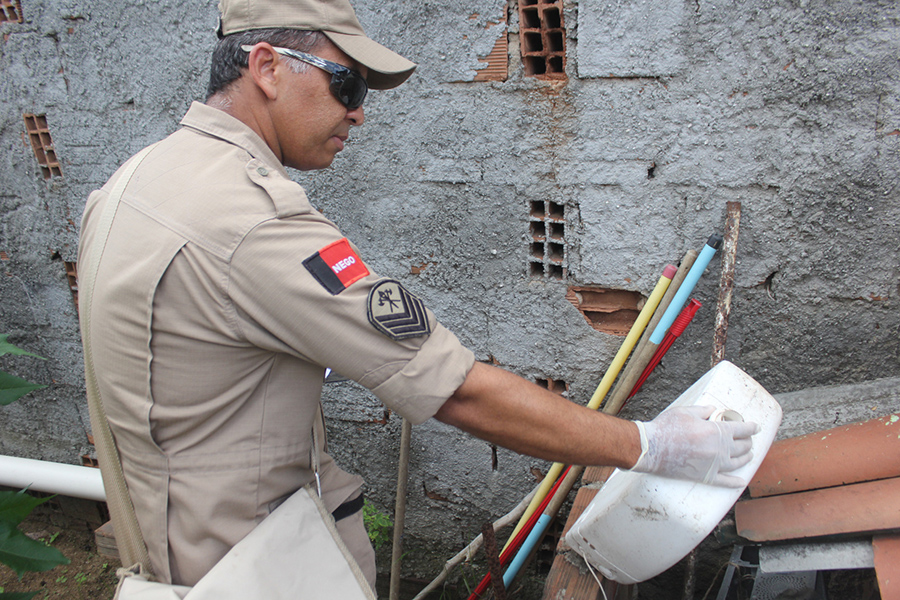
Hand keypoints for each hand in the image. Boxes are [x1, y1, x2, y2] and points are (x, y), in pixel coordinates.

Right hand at [630, 405, 758, 486]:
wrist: (652, 448)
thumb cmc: (667, 427)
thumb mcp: (686, 411)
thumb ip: (703, 410)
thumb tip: (713, 411)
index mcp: (716, 431)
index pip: (742, 429)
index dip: (751, 427)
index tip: (755, 427)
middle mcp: (719, 449)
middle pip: (742, 446)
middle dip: (748, 442)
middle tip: (748, 439)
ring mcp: (714, 465)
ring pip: (737, 463)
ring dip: (746, 458)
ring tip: (748, 455)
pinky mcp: (704, 476)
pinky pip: (724, 481)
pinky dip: (735, 482)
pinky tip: (741, 482)